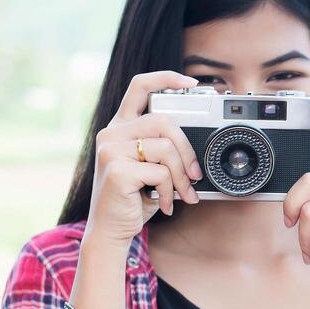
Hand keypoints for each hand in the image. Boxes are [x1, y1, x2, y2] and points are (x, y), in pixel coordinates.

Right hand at [82, 70, 204, 248]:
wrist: (110, 230)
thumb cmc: (134, 198)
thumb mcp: (151, 167)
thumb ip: (165, 148)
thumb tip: (199, 147)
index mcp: (121, 127)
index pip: (140, 86)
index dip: (166, 78)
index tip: (191, 82)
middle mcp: (112, 133)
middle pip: (164, 121)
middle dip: (187, 150)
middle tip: (195, 174)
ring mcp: (110, 150)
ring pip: (166, 149)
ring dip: (182, 177)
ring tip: (182, 194)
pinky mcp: (116, 169)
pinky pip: (161, 173)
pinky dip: (170, 192)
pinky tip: (164, 204)